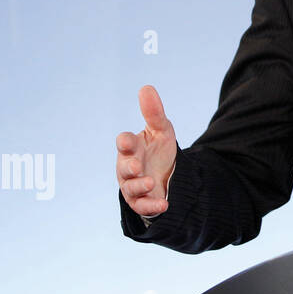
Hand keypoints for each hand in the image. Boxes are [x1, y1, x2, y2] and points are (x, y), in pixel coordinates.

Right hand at [115, 85, 177, 216]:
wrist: (168, 176)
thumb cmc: (159, 151)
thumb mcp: (162, 130)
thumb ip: (154, 113)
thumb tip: (146, 87)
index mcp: (131, 148)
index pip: (124, 143)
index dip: (125, 142)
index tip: (128, 141)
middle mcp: (128, 167)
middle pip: (124, 167)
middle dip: (128, 166)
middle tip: (136, 165)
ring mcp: (133, 186)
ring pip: (131, 188)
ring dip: (139, 186)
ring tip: (151, 182)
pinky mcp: (142, 202)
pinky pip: (143, 206)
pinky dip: (152, 206)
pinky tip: (165, 204)